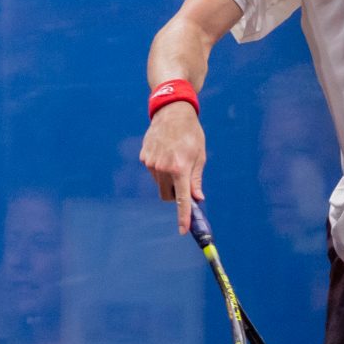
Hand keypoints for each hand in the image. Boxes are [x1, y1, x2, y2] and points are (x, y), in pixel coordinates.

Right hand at [140, 103, 206, 232]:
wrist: (172, 112)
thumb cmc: (191, 134)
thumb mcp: (199, 156)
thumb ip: (196, 179)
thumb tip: (197, 198)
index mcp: (179, 168)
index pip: (181, 199)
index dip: (182, 216)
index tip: (183, 230)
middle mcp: (162, 168)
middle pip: (167, 195)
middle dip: (175, 195)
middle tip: (184, 184)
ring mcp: (150, 163)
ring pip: (160, 184)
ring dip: (168, 180)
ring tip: (175, 159)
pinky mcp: (143, 158)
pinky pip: (153, 172)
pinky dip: (160, 169)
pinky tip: (165, 152)